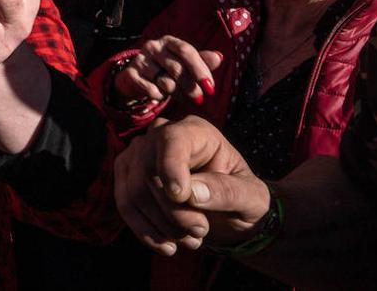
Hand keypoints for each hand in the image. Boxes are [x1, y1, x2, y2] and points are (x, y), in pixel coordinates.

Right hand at [113, 36, 222, 106]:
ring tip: (180, 97)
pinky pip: (151, 90)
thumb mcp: (184, 64)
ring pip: (165, 81)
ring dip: (177, 93)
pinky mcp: (130, 74)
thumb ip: (201, 61)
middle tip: (199, 99)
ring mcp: (140, 60)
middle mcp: (153, 46)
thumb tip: (219, 57)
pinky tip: (161, 96)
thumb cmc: (166, 70)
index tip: (210, 87)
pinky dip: (160, 97)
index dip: (200, 69)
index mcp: (168, 41)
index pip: (186, 50)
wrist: (136, 78)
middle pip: (176, 68)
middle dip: (191, 86)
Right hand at [114, 115, 266, 255]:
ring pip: (134, 191)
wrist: (226, 214)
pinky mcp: (127, 175)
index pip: (172, 139)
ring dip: (162, 224)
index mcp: (196, 132)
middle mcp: (161, 135)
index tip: (180, 196)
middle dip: (173, 211)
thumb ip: (228, 192)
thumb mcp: (252, 198)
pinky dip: (145, 231)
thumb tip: (192, 194)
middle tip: (201, 231)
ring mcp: (139, 154)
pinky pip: (124, 204)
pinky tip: (168, 245)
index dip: (170, 166)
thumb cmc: (241, 198)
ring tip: (190, 240)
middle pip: (149, 170)